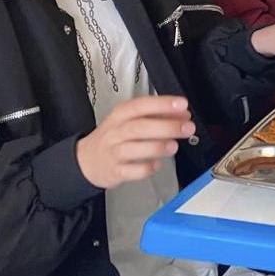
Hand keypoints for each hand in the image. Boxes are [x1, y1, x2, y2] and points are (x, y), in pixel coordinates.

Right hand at [76, 96, 193, 188]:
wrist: (87, 160)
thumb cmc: (115, 137)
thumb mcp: (132, 120)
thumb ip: (158, 116)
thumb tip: (183, 114)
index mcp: (121, 115)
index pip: (141, 105)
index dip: (162, 104)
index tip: (182, 105)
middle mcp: (116, 132)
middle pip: (139, 126)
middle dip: (166, 126)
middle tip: (187, 127)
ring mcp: (114, 152)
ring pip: (133, 148)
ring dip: (156, 146)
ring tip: (174, 146)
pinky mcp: (115, 171)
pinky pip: (130, 170)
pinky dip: (145, 168)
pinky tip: (157, 164)